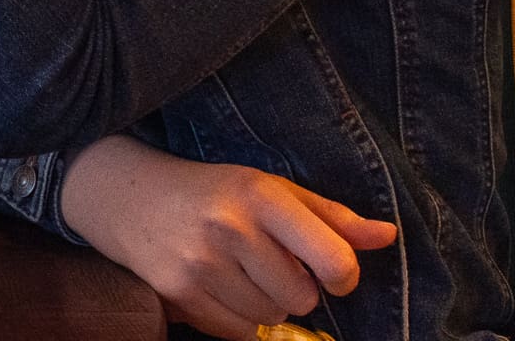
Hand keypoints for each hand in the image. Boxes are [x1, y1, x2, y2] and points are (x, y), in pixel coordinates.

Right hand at [60, 135, 397, 339]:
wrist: (125, 194)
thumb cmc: (211, 191)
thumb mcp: (269, 189)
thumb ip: (331, 217)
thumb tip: (389, 237)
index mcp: (260, 195)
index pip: (334, 259)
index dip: (341, 276)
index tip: (329, 271)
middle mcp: (230, 227)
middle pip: (302, 297)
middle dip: (291, 286)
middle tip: (261, 260)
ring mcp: (201, 263)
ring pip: (270, 317)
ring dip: (262, 303)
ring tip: (235, 271)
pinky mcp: (179, 292)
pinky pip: (238, 332)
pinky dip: (236, 318)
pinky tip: (216, 286)